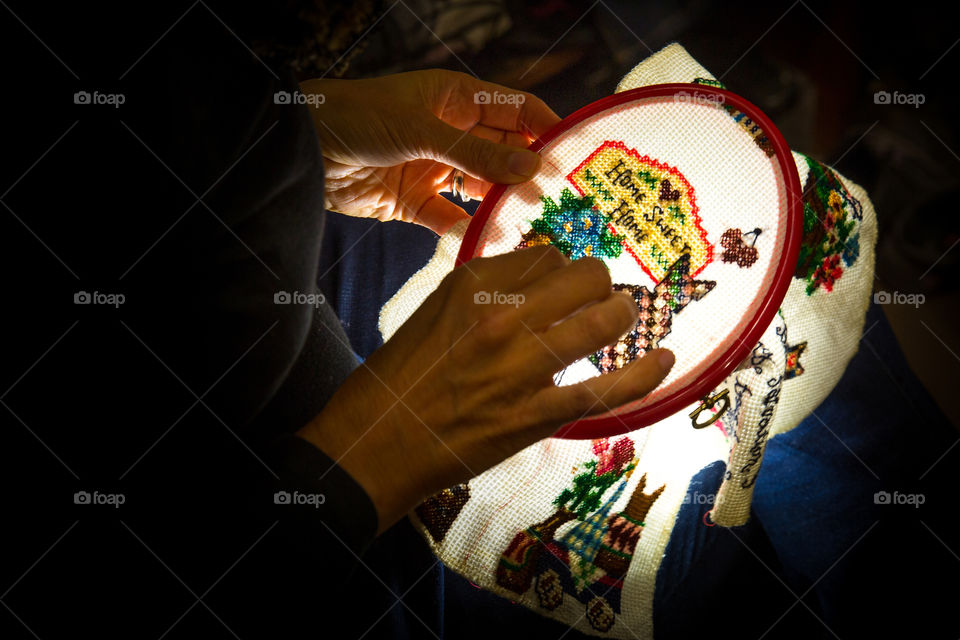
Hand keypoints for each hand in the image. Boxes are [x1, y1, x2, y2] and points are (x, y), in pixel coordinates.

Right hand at [296, 247, 674, 532]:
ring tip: (624, 317)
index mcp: (472, 284)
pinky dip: (645, 373)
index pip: (548, 254)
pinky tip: (666, 358)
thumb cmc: (400, 376)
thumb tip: (542, 273)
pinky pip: (606, 389)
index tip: (566, 282)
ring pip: (602, 320)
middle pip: (584, 276)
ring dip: (623, 314)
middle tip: (600, 295)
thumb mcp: (435, 311)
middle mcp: (501, 317)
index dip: (564, 267)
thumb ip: (486, 288)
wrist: (376, 443)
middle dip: (601, 282)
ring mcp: (520, 367)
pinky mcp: (534, 415)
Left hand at [298, 70, 560, 234]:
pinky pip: (450, 218)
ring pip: (481, 189)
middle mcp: (451, 132)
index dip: (546, 128)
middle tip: (559, 200)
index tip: (576, 153)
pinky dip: (467, 231)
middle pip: (503, 153)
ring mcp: (434, 167)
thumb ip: (474, 153)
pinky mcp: (414, 202)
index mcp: (456, 99)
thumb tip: (530, 165)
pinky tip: (488, 243)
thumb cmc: (359, 117)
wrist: (303, 150)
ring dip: (503, 206)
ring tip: (532, 225)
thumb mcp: (420, 130)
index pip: (515, 109)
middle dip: (529, 174)